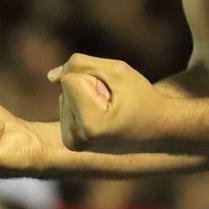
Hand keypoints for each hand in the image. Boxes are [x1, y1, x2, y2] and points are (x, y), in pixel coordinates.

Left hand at [48, 53, 162, 152]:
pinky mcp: (71, 142)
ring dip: (87, 96)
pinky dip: (82, 104)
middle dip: (90, 86)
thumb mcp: (117, 70)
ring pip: (65, 95)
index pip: (69, 79)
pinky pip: (66, 105)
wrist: (158, 130)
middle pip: (66, 87)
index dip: (94, 77)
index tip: (116, 95)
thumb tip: (50, 77)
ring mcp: (73, 143)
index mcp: (89, 125)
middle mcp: (77, 139)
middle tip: (116, 103)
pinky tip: (103, 116)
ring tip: (111, 110)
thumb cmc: (142, 97)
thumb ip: (81, 64)